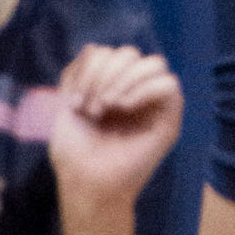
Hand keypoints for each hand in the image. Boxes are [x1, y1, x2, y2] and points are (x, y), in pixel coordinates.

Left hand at [47, 45, 181, 227]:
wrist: (86, 185)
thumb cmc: (75, 154)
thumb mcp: (66, 106)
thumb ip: (77, 74)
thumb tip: (92, 49)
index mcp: (110, 87)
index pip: (111, 53)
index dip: (92, 68)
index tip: (76, 101)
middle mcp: (133, 90)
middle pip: (131, 53)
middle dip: (107, 74)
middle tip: (93, 106)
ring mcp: (153, 103)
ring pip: (153, 63)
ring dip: (125, 79)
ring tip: (108, 105)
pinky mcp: (169, 117)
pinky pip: (169, 84)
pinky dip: (144, 88)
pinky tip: (125, 106)